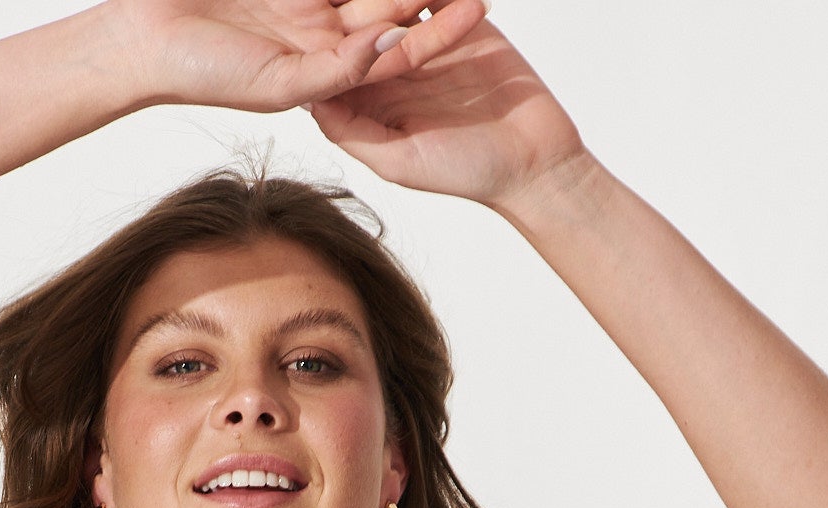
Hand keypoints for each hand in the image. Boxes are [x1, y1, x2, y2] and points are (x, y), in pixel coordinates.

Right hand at [107, 0, 489, 116]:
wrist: (145, 38)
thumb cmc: (203, 74)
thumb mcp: (278, 83)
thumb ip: (338, 70)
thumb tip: (391, 42)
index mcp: (328, 68)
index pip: (397, 48)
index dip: (439, 29)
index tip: (478, 7)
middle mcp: (324, 30)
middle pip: (391, 1)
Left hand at [303, 1, 589, 210]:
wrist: (533, 158)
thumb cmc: (465, 172)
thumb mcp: (400, 162)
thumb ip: (355, 134)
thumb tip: (312, 103)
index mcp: (371, 105)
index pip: (335, 67)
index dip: (316, 44)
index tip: (294, 16)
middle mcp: (393, 74)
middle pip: (361, 29)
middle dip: (347, 5)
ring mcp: (426, 47)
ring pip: (397, 5)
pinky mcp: (461, 26)